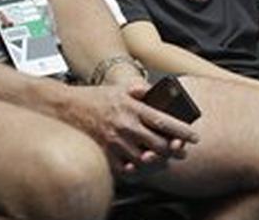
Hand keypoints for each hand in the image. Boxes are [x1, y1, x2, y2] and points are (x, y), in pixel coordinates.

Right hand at [49, 82, 199, 176]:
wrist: (65, 107)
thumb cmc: (94, 98)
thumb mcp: (119, 88)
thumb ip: (140, 89)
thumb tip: (158, 91)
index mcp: (132, 107)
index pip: (164, 121)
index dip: (182, 131)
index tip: (194, 137)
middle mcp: (125, 125)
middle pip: (158, 144)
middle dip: (174, 150)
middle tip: (181, 152)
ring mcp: (114, 141)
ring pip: (144, 159)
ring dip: (157, 161)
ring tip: (162, 158)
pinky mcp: (104, 154)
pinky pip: (125, 168)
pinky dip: (136, 170)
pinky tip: (141, 165)